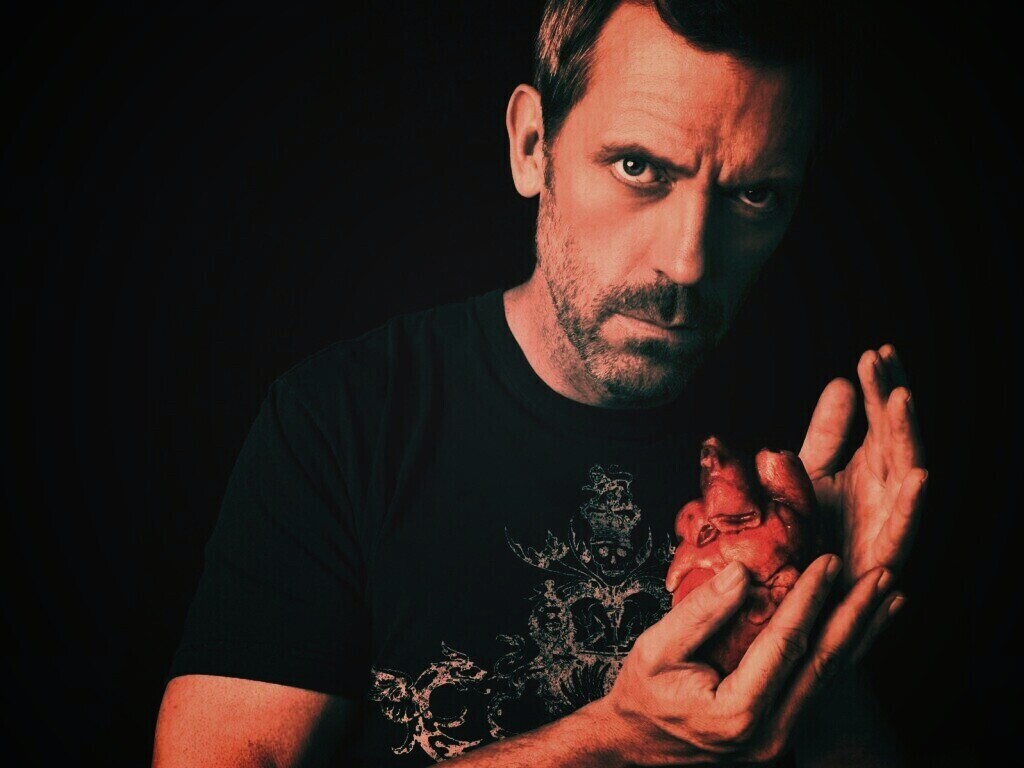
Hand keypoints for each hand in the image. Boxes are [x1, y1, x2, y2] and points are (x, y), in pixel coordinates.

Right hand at [599, 556, 894, 765]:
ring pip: (831, 680)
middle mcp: (769, 734)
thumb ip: (700, 613)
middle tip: (881, 576)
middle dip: (856, 616)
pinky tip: (862, 631)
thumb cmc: (643, 695)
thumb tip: (742, 572)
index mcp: (738, 712)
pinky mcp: (783, 734)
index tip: (829, 562)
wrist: (638, 748)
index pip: (786, 644)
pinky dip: (845, 655)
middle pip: (824, 666)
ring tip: (889, 598)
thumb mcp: (656, 648)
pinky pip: (820, 689)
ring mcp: (781, 740)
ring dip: (862, 635)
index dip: (810, 599)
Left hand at [799, 345, 927, 587]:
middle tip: (882, 360)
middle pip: (896, 437)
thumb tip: (843, 383)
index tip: (875, 352)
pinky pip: (901, 531)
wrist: (791, 595)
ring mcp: (887, 523)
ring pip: (905, 475)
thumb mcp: (809, 472)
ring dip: (906, 438)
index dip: (882, 387)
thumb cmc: (806, 536)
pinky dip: (911, 505)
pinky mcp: (882, 559)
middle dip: (892, 399)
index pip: (881, 420)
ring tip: (901, 399)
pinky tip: (918, 474)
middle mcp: (885, 493)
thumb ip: (828, 433)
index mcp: (870, 470)